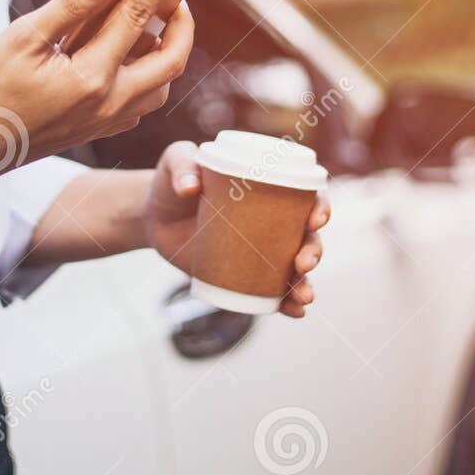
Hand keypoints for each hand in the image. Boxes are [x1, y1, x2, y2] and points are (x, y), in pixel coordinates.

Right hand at [0, 0, 197, 168]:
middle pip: (172, 59)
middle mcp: (110, 102)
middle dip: (182, 22)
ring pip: (161, 85)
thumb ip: (71, 5)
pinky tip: (123, 55)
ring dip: (165, 51)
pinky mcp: (100, 129)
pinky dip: (146, 74)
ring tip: (148, 22)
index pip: (139, 15)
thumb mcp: (22, 38)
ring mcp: (109, 121)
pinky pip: (141, 102)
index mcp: (91, 76)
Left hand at [145, 140, 329, 318]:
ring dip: (306, 283)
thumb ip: (181, 163)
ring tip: (303, 296)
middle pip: (307, 236)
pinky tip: (296, 313)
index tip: (315, 219)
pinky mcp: (244, 274)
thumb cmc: (173, 181)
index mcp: (269, 188)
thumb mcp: (174, 161)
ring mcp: (260, 251)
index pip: (307, 195)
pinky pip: (272, 293)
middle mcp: (273, 221)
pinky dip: (287, 305)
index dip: (320, 206)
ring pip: (295, 269)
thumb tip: (190, 187)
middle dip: (315, 251)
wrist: (154, 217)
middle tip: (303, 261)